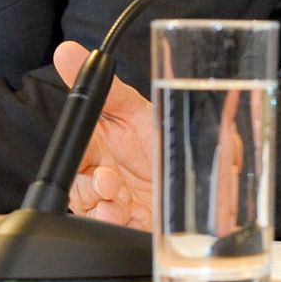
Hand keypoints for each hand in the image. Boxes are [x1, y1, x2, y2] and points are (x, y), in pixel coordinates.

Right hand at [53, 41, 155, 228]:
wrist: (213, 174)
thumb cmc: (168, 141)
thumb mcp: (140, 109)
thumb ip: (106, 86)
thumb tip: (68, 51)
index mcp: (103, 145)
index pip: (76, 149)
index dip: (75, 152)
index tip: (89, 153)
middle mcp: (106, 174)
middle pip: (79, 185)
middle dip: (89, 186)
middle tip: (108, 180)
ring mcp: (117, 202)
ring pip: (91, 209)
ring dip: (101, 207)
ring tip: (118, 200)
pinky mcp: (132, 225)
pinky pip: (111, 230)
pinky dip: (113, 225)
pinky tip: (123, 216)